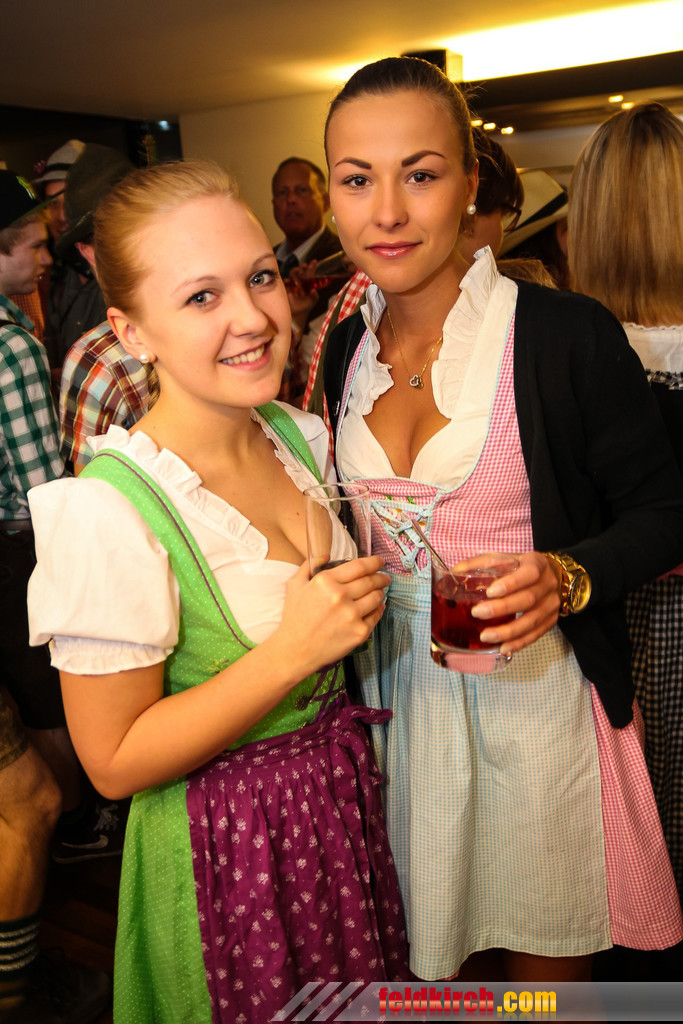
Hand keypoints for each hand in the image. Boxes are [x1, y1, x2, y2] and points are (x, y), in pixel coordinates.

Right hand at [268, 556, 388, 677]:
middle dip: (381, 577)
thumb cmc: (294, 618)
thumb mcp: (295, 585)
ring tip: (379, 591)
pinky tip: (377, 607)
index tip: (380, 562)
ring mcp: (352, 615)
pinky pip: (376, 616)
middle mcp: (340, 596)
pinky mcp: (359, 632)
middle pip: (371, 580)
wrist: (294, 650)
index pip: (359, 566)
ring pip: (376, 597)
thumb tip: (327, 555)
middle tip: (385, 577)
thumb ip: (309, 566)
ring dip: (380, 592)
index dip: (374, 562)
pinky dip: (378, 609)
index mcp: (326, 581)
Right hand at [285, 262, 316, 324]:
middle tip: (304, 265)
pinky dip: (287, 281)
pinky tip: (288, 281)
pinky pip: (285, 281)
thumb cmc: (305, 306)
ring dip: (295, 271)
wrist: (296, 313)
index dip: (312, 267)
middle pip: (301, 271)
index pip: (310, 273)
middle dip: (302, 267)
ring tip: (297, 271)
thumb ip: (314, 296)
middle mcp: (300, 282)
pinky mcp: (285, 287)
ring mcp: (292, 283)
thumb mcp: (312, 301)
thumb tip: (314, 290)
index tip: (314, 261)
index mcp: (307, 283)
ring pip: (293, 274)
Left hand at [466, 551, 560, 653]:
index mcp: (537, 564)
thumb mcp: (506, 559)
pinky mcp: (551, 621)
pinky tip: (503, 647)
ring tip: (486, 636)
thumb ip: (480, 563)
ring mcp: (552, 604)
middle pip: (529, 599)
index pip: (529, 573)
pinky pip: (536, 634)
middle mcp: (548, 584)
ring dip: (509, 631)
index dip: (511, 583)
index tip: (490, 592)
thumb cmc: (522, 568)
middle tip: (478, 613)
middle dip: (502, 608)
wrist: (554, 576)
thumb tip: (453, 573)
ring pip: (533, 621)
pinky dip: (519, 642)